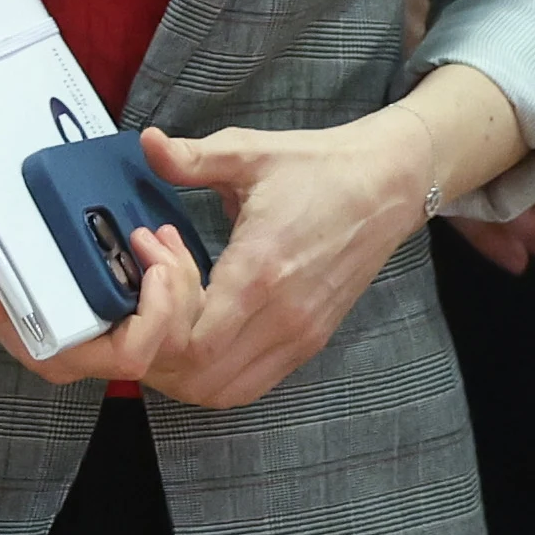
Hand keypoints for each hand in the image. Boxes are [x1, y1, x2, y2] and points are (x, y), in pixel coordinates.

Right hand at [0, 183, 193, 389]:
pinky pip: (152, 307)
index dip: (155, 315)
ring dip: (178, 280)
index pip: (132, 356)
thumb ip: (6, 281)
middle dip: (178, 289)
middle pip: (162, 343)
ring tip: (161, 234)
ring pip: (167, 327)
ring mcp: (96, 333)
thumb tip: (13, 291)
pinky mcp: (103, 311)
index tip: (152, 265)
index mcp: (56, 351)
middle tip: (159, 238)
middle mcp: (83, 352)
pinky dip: (165, 275)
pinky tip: (155, 240)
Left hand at [135, 120, 430, 406]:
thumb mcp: (249, 151)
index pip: (191, 343)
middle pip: (196, 377)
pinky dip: (211, 370)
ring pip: (220, 391)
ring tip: (171, 308)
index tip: (151, 258)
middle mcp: (282, 318)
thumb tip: (147, 143)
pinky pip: (248, 383)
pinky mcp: (309, 342)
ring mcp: (299, 337)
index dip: (153, 315)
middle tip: (150, 288)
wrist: (387, 185)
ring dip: (180, 363)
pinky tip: (202, 321)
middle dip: (155, 342)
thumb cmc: (318, 168)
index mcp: (261, 272)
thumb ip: (192, 157)